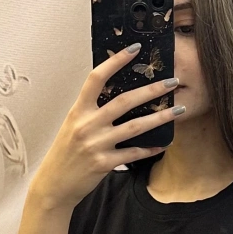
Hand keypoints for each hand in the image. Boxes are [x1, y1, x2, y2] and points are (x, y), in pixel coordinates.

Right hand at [30, 45, 180, 212]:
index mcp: (79, 110)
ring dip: (160, 118)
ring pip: (134, 127)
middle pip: (124, 101)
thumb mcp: (73, 125)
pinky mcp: (104, 163)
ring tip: (178, 110)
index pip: (96, 78)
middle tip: (171, 82)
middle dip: (151, 90)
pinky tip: (164, 144)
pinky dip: (149, 148)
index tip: (134, 49)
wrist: (54, 184)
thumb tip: (115, 93)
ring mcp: (96, 144)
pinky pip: (133, 153)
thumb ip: (91, 110)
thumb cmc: (65, 152)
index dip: (115, 61)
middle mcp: (87, 124)